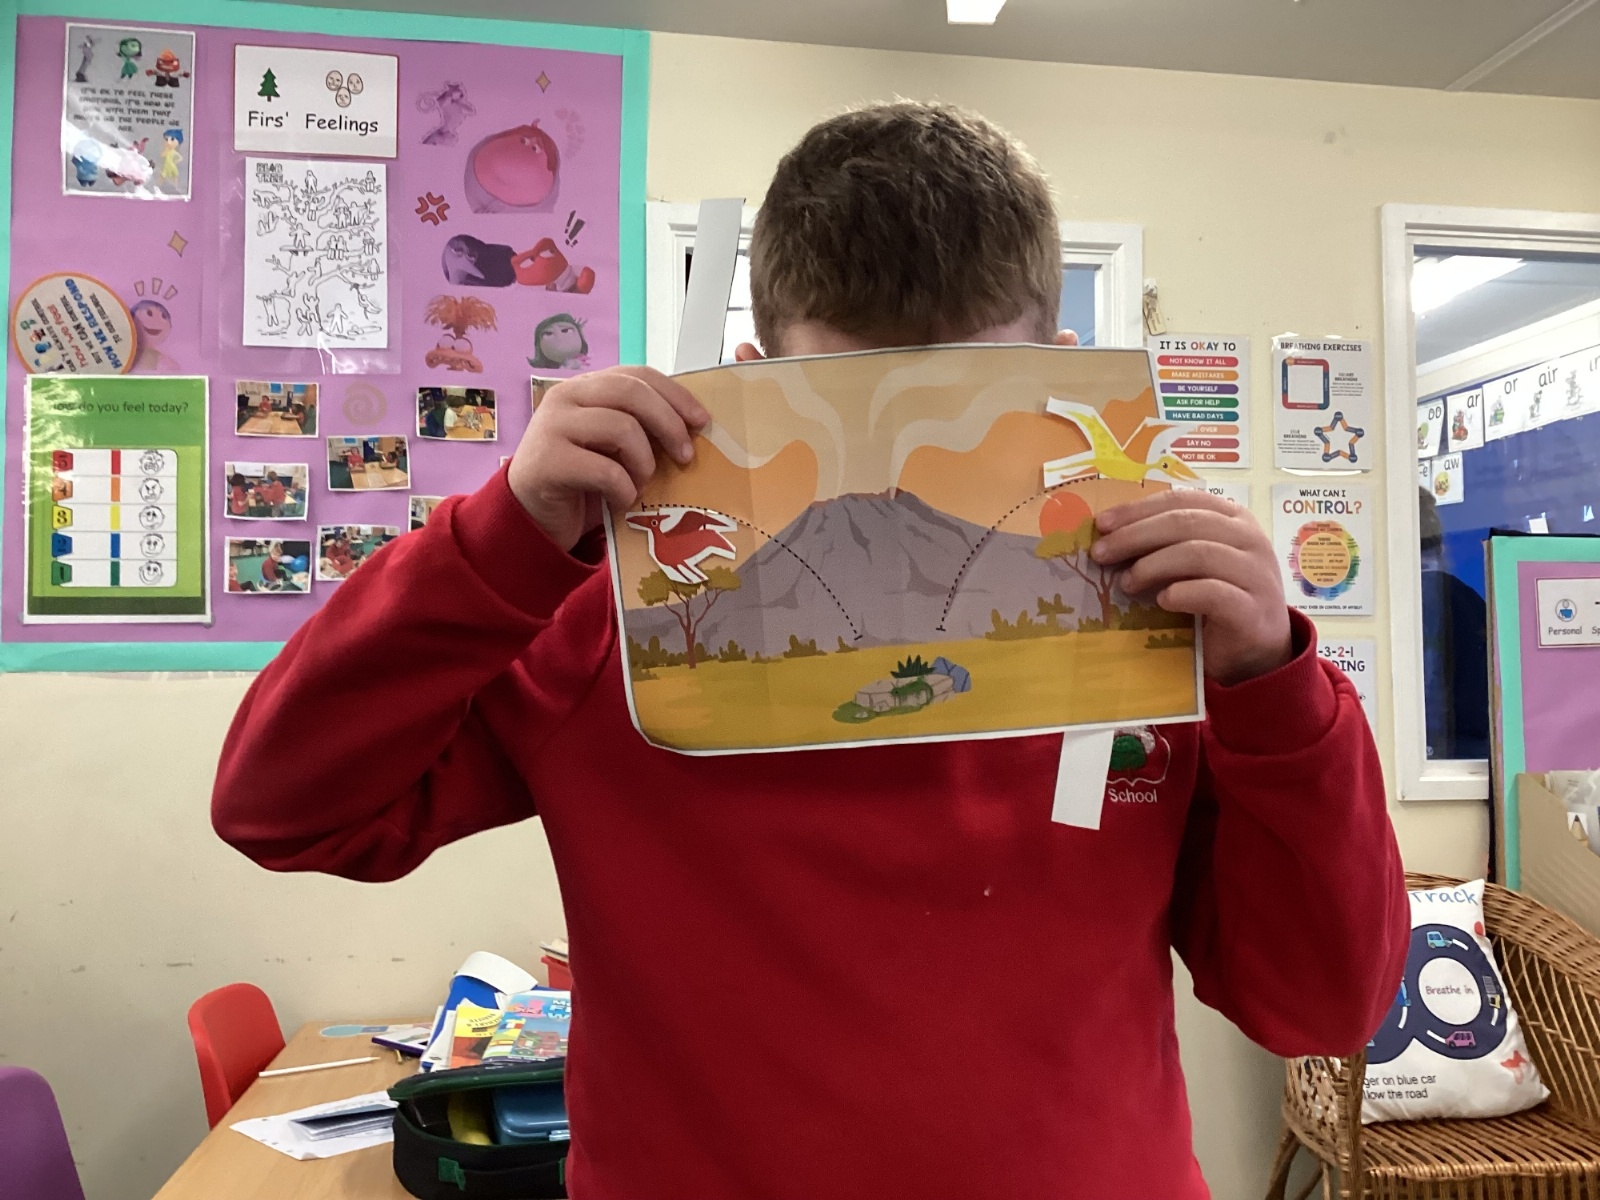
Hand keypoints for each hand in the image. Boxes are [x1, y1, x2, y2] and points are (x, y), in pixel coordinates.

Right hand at [508, 367, 708, 551]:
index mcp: (586, 387)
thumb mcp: (612, 445)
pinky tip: (620, 502)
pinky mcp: (548, 461)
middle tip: (686, 456)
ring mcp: (553, 426)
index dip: (675, 395)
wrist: (531, 515)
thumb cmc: (580, 480)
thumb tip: (693, 427)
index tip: (702, 421)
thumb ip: (638, 426)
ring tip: (641, 484)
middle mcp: (565, 396)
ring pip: (622, 429)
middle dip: (669, 424)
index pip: (637, 374)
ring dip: (643, 463)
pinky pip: (606, 471)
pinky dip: (624, 491)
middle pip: (632, 393)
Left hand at [1089, 490, 1291, 685]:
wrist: (1256, 648)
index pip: (1180, 501)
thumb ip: (1166, 543)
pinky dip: (1182, 593)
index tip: (1102, 524)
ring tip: (1127, 582)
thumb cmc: (1217, 598)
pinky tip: (1162, 600)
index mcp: (1233, 518)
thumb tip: (1110, 535)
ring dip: (1153, 566)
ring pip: (1198, 554)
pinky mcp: (1253, 610)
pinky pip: (1214, 594)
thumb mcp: (1193, 562)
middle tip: (1101, 553)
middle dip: (1135, 536)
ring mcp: (1255, 573)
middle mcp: (1249, 539)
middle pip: (1184, 523)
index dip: (1137, 510)